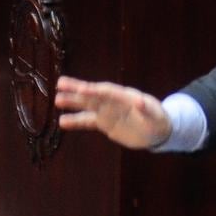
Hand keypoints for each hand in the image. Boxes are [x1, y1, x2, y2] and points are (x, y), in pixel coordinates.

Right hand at [55, 76, 171, 148]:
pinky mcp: (105, 123)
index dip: (94, 90)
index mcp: (125, 96)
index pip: (107, 92)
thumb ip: (147, 109)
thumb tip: (141, 101)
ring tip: (57, 100)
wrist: (157, 131)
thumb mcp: (156, 116)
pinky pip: (88, 121)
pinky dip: (76, 121)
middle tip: (60, 84)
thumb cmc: (158, 120)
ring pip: (88, 105)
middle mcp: (113, 102)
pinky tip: (62, 121)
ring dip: (73, 103)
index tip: (81, 88)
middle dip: (77, 90)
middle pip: (93, 94)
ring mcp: (108, 112)